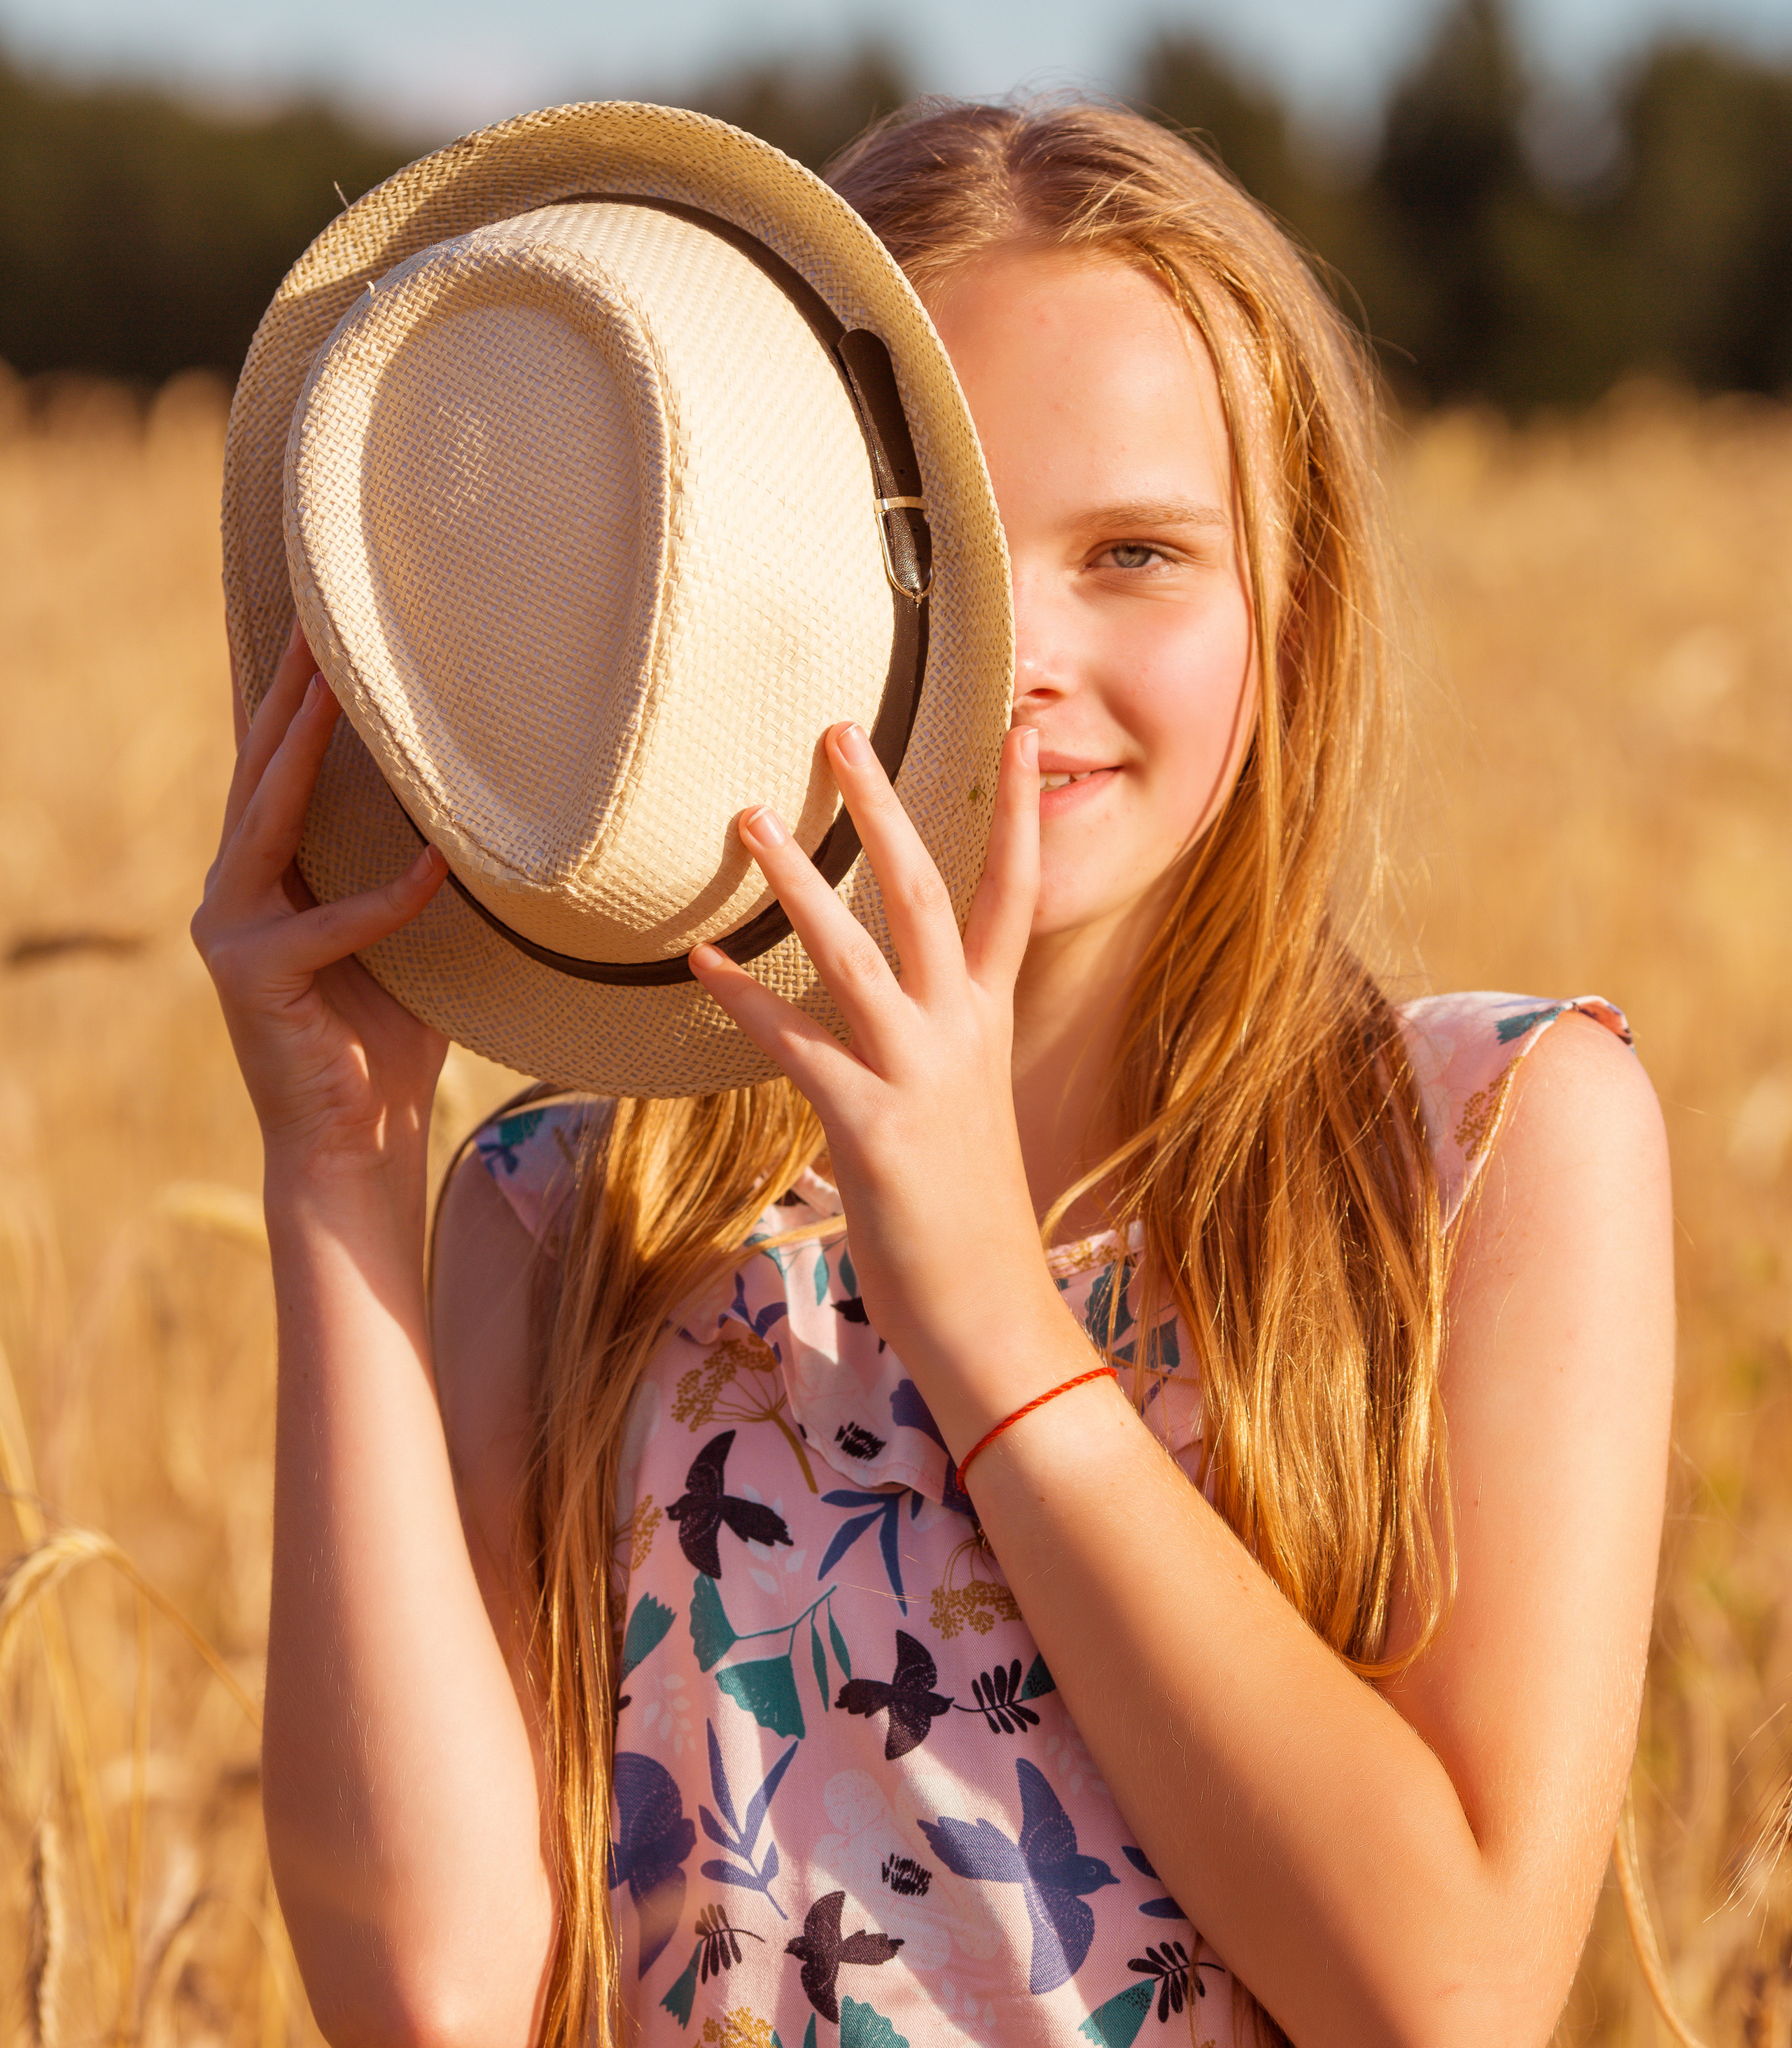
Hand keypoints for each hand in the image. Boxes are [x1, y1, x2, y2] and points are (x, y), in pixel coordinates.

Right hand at [192, 624, 450, 1183]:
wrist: (358, 1145)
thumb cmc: (394, 1042)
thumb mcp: (413, 935)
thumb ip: (423, 869)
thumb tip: (498, 804)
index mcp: (270, 872)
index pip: (280, 765)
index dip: (298, 694)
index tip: (329, 622)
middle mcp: (235, 889)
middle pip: (261, 768)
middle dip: (290, 690)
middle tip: (319, 614)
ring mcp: (232, 929)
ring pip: (269, 818)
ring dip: (303, 748)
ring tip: (339, 685)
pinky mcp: (251, 975)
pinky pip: (331, 922)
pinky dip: (386, 897)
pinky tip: (438, 867)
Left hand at [690, 722, 1088, 1452]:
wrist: (992, 1318)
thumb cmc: (965, 1225)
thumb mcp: (956, 1115)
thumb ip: (921, 1055)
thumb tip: (868, 1028)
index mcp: (987, 1025)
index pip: (1014, 894)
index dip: (1015, 810)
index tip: (1015, 729)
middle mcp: (962, 1034)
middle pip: (927, 894)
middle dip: (884, 808)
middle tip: (839, 729)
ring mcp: (920, 1077)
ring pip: (857, 952)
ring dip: (800, 880)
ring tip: (749, 815)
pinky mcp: (874, 1128)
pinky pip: (798, 1047)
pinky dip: (746, 1002)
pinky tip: (700, 965)